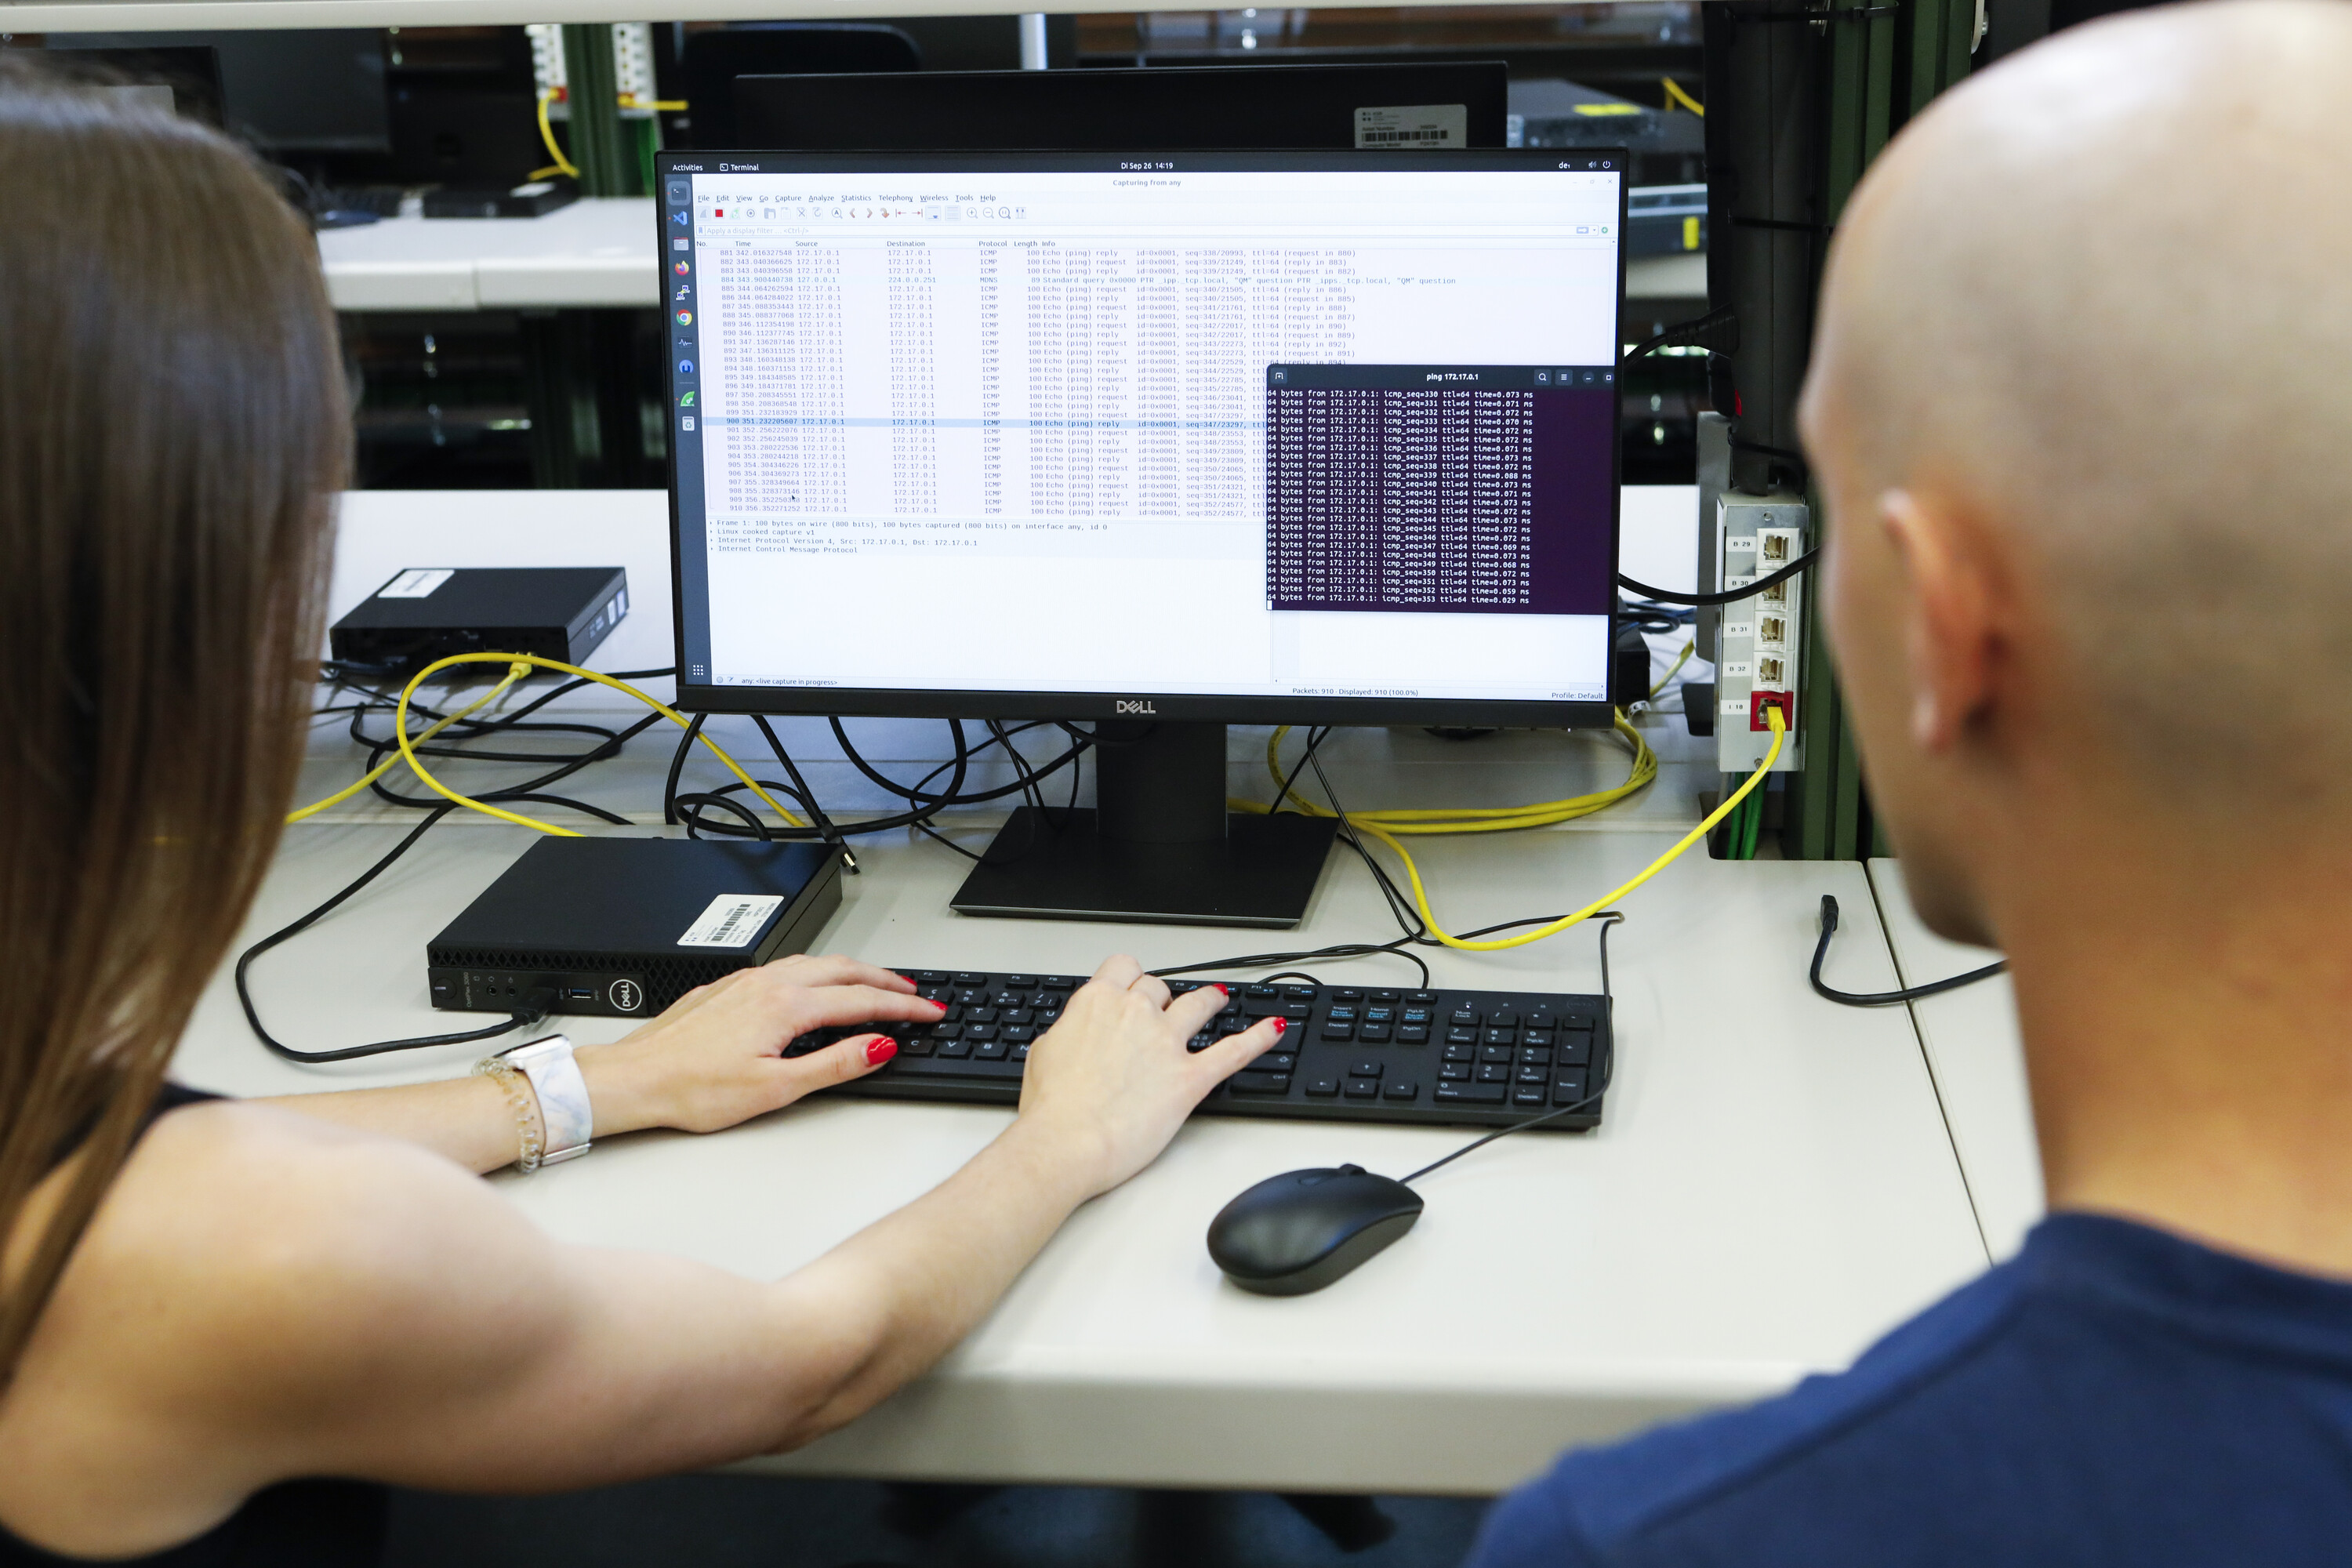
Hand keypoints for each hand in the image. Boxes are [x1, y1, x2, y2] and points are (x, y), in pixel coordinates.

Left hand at [576, 955, 944, 1135]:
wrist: (635, 1080)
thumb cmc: (693, 1090)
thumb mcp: (775, 1089)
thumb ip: (833, 1065)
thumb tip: (878, 1046)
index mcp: (787, 1006)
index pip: (862, 1000)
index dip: (903, 1008)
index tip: (931, 1012)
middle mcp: (769, 984)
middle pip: (844, 970)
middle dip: (886, 981)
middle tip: (915, 995)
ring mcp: (746, 982)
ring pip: (815, 963)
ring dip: (853, 972)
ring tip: (876, 985)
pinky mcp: (727, 989)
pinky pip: (787, 967)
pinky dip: (819, 972)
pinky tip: (815, 986)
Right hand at [1011, 955, 1283, 1198]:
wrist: (1066, 1142)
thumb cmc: (1051, 1108)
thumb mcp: (1043, 1054)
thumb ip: (1069, 1033)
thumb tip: (1076, 1034)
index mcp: (1097, 1002)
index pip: (1123, 968)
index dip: (1129, 977)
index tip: (1131, 985)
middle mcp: (1136, 1013)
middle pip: (1159, 987)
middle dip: (1163, 997)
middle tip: (1163, 1010)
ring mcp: (1167, 1043)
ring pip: (1199, 1004)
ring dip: (1210, 999)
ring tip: (1218, 998)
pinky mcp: (1191, 1078)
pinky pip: (1234, 1051)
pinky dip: (1258, 1038)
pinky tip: (1273, 1029)